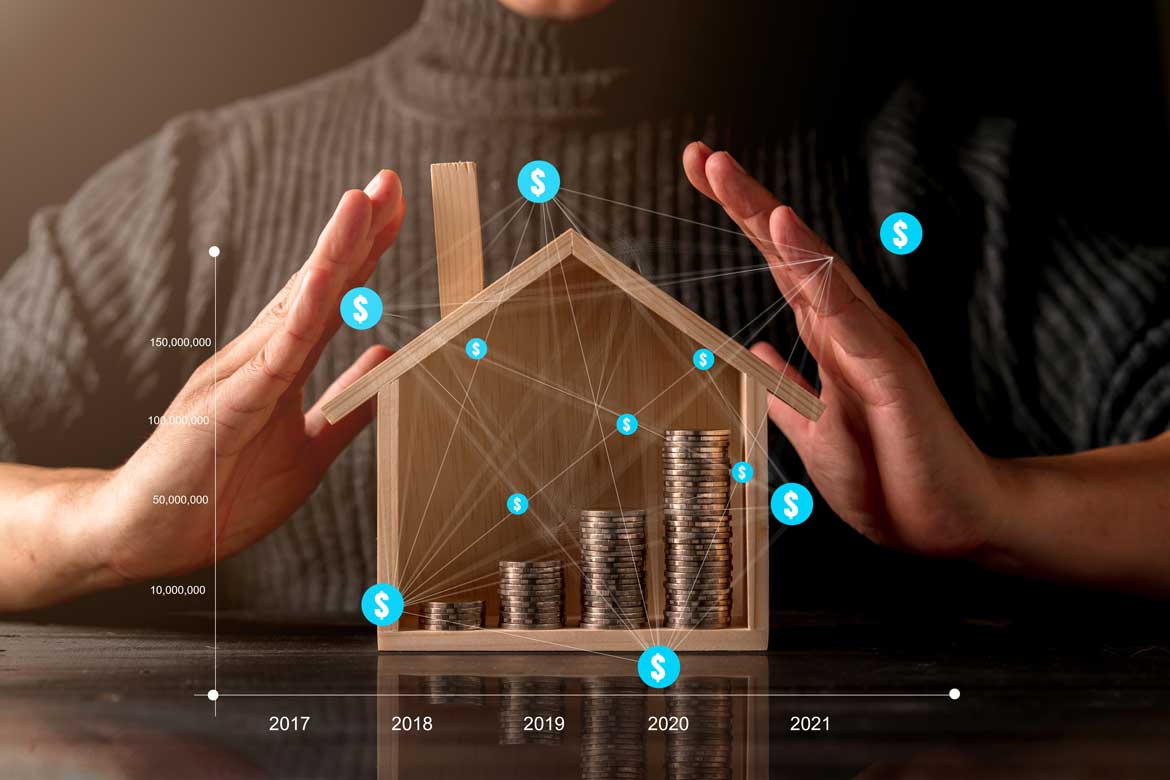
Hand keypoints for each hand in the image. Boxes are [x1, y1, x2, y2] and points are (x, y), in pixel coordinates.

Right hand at [94, 170, 405, 581]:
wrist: (149, 533)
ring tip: (361, 203)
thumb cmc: (223, 491)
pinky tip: (325, 280)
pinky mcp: (230, 405)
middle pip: (316, 285)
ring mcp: (242, 374)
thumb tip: (390, 358)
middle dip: (356, 233)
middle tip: (389, 181)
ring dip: (332, 253)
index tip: (394, 211)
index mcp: (279, 364)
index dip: (363, 253)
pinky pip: (274, 356)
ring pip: (297, 306)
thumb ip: (349, 404)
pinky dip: (302, 316)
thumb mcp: (310, 447)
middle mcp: (260, 356)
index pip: (329, 298)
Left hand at [683, 142, 995, 557]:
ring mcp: (870, 343)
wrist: (948, 522)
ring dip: (767, 218)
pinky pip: (843, 308)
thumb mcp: (814, 431)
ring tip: (726, 174)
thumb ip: (783, 389)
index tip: (702, 177)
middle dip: (745, 202)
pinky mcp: (888, 369)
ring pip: (812, 266)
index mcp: (831, 338)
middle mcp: (850, 328)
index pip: (780, 267)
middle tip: (701, 157)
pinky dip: (810, 267)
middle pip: (791, 252)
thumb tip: (749, 352)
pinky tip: (782, 230)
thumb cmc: (888, 476)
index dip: (744, 222)